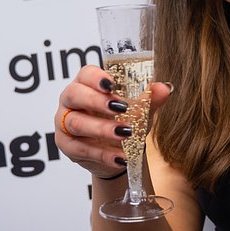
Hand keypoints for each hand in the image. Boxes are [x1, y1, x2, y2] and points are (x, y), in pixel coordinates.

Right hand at [55, 65, 172, 178]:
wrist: (118, 151)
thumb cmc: (124, 120)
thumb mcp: (140, 109)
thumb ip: (150, 98)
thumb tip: (164, 88)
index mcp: (87, 83)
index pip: (86, 73)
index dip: (96, 78)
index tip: (112, 84)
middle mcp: (71, 99)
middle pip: (74, 94)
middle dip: (96, 101)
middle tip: (120, 108)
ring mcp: (64, 122)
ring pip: (76, 122)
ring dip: (101, 128)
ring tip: (124, 133)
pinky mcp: (66, 145)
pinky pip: (79, 148)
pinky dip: (101, 154)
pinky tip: (119, 157)